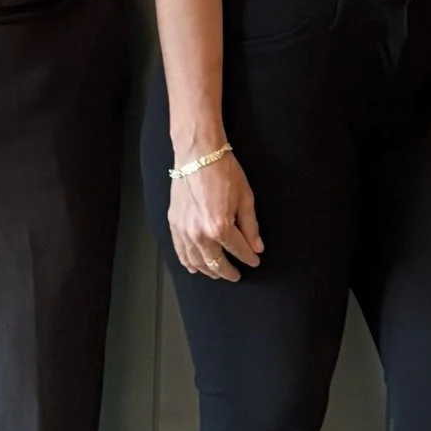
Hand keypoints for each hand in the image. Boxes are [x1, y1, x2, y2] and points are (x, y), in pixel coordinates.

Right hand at [169, 149, 263, 282]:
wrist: (198, 155)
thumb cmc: (223, 171)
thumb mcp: (245, 198)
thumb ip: (250, 227)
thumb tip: (257, 247)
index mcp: (220, 227)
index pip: (238, 250)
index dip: (248, 258)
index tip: (254, 261)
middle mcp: (200, 233)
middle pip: (215, 263)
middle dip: (228, 272)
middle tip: (235, 275)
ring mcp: (184, 230)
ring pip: (196, 262)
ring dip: (208, 271)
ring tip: (217, 273)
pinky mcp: (173, 224)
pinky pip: (180, 251)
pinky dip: (187, 262)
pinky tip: (193, 267)